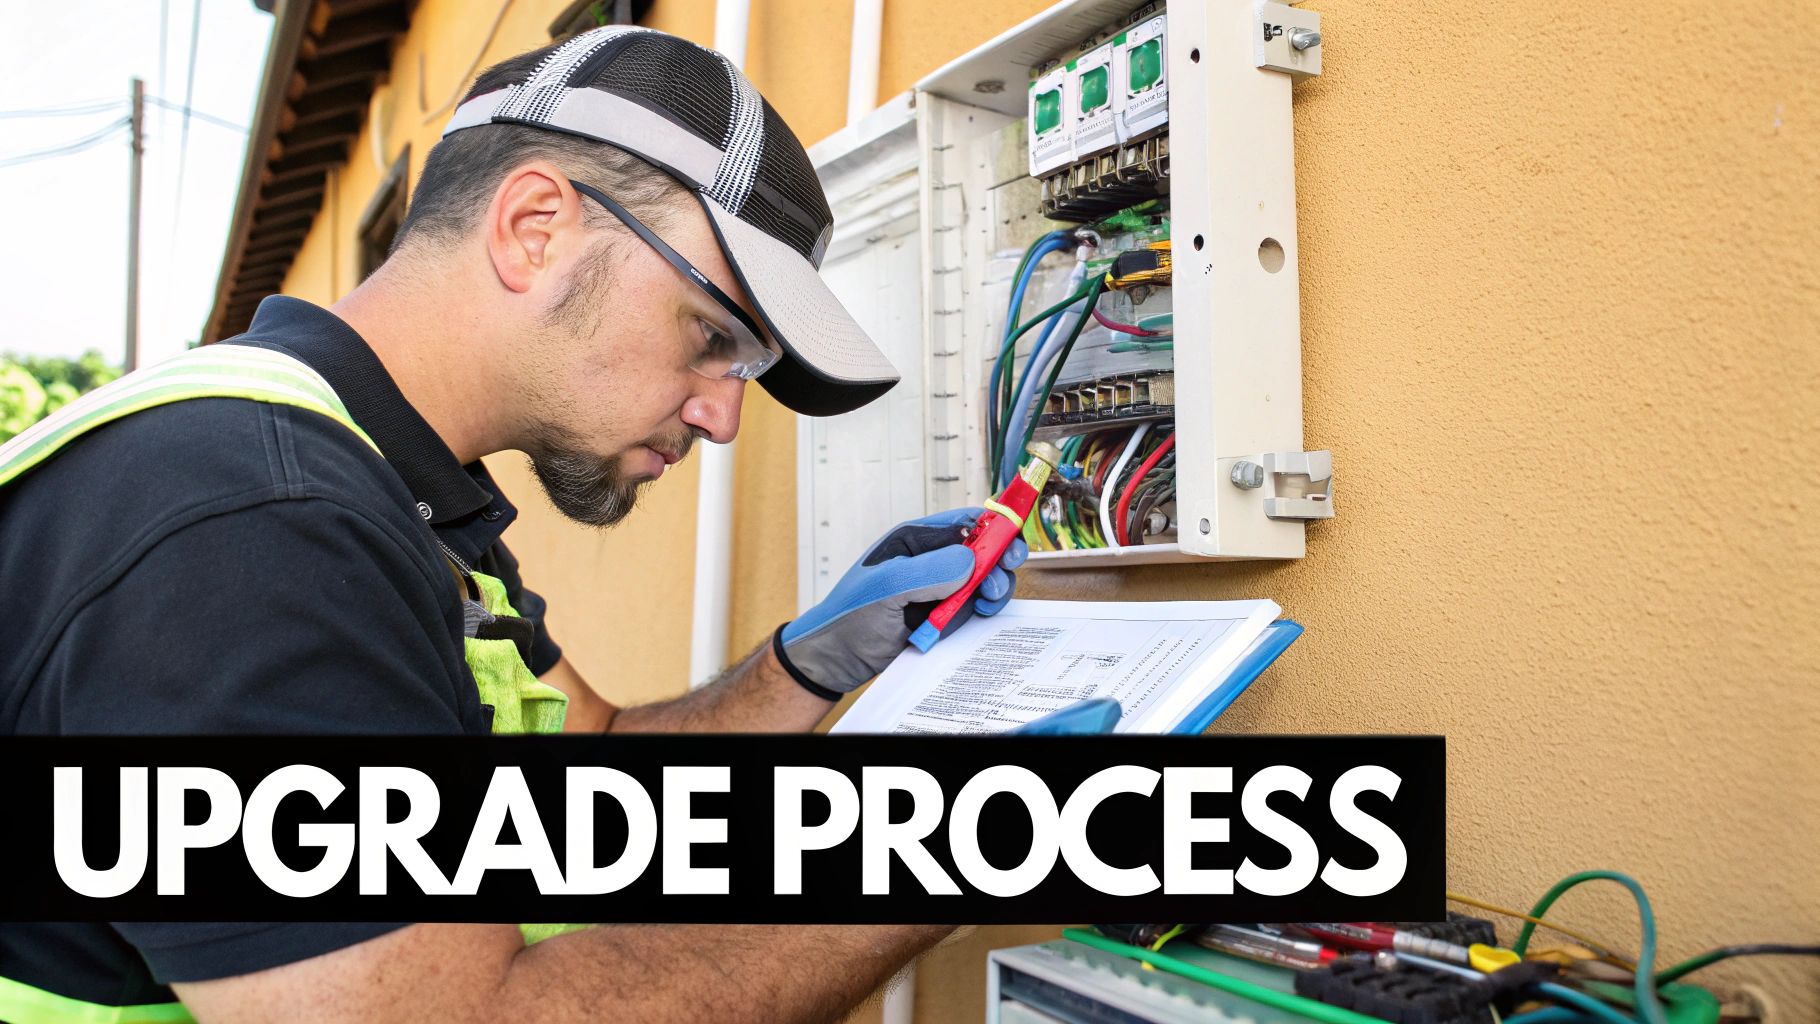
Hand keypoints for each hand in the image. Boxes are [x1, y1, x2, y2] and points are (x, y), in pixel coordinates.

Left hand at [774, 508, 1027, 696]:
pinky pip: (974, 608)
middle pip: (983, 552)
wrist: (835, 659)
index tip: (1012, 539)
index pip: (965, 523)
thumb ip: (930, 571)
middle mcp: (931, 561)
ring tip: (986, 601)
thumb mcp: (888, 587)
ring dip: (993, 589)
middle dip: (998, 561)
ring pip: (984, 581)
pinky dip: (982, 611)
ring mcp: (939, 589)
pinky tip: (979, 615)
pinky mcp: (943, 615)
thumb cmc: (849, 616)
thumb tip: (971, 561)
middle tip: (1002, 576)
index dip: (993, 527)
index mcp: (915, 540)